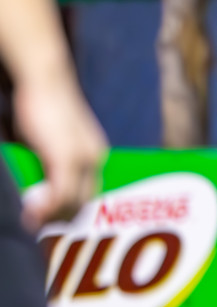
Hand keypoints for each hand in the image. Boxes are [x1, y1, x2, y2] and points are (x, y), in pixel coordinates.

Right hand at [12, 80, 106, 228]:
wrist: (45, 80)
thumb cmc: (43, 105)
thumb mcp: (49, 138)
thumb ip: (48, 160)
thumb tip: (38, 183)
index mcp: (94, 154)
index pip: (89, 190)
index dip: (71, 208)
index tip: (52, 219)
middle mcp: (94, 158)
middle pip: (84, 200)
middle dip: (62, 218)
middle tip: (39, 226)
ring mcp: (82, 158)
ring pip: (72, 201)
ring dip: (52, 217)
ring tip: (33, 224)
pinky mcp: (65, 157)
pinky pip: (60, 192)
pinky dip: (46, 208)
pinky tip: (32, 215)